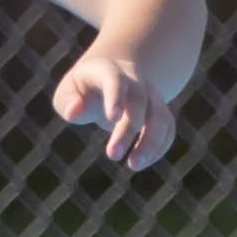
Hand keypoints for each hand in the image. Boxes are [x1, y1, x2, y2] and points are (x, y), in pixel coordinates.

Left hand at [53, 52, 175, 170]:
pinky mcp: (160, 112)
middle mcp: (136, 82)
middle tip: (112, 154)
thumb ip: (68, 101)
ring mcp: (151, 96)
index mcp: (110, 72)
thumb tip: (73, 113)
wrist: (113, 74)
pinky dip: (159, 147)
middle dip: (128, 130)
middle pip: (139, 103)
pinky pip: (167, 129)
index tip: (112, 118)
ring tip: (134, 165)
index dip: (116, 98)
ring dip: (151, 143)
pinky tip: (142, 162)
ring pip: (160, 117)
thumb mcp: (68, 90)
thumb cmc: (84, 88)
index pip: (115, 81)